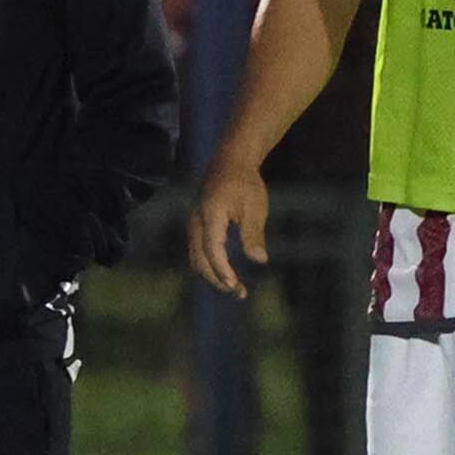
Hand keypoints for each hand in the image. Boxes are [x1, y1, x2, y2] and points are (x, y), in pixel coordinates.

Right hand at [185, 157, 270, 298]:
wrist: (231, 162)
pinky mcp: (198, 227)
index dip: (222, 270)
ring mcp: (194, 224)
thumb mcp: (255, 207)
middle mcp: (197, 222)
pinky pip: (198, 252)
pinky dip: (210, 266)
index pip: (212, 250)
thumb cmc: (245, 183)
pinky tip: (227, 274)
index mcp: (210, 215)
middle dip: (217, 279)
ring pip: (196, 258)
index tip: (235, 286)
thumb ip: (254, 234)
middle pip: (200, 259)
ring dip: (213, 275)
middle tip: (240, 293)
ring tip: (236, 288)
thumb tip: (259, 259)